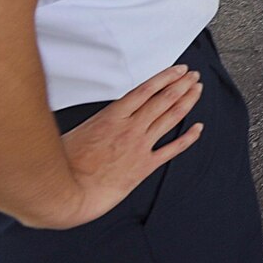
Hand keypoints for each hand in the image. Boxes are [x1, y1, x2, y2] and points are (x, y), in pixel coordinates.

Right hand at [53, 64, 204, 229]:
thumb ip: (98, 122)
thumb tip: (105, 118)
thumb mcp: (77, 131)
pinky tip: (198, 128)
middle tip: (193, 76)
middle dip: (182, 85)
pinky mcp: (145, 166)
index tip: (178, 70)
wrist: (67, 193)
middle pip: (164, 99)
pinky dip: (189, 137)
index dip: (166, 77)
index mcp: (112, 117)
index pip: (146, 90)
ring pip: (171, 117)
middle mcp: (131, 128)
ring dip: (188, 101)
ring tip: (197, 90)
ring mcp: (140, 146)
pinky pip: (173, 148)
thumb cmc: (64, 164)